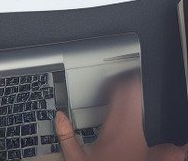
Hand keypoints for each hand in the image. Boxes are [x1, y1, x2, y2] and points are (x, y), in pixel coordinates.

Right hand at [55, 73, 187, 160]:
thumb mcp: (77, 159)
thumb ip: (67, 137)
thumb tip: (60, 118)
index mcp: (115, 128)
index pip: (121, 91)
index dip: (117, 82)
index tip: (110, 84)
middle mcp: (134, 132)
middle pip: (136, 95)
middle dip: (130, 88)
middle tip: (122, 87)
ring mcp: (147, 145)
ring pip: (151, 116)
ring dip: (144, 107)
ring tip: (140, 100)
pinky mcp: (155, 157)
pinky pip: (170, 147)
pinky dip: (171, 143)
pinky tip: (177, 143)